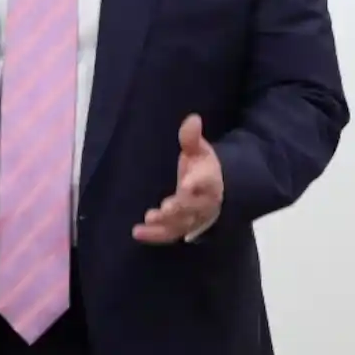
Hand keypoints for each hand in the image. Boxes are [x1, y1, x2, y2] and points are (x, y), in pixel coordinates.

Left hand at [133, 114, 223, 243]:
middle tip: (165, 208)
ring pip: (181, 224)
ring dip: (166, 224)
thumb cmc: (203, 167)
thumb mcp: (199, 150)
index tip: (186, 183)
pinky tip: (137, 232)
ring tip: (150, 218)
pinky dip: (154, 236)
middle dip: (179, 208)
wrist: (217, 191)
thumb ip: (192, 138)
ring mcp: (192, 218)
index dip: (197, 183)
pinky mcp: (181, 228)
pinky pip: (169, 234)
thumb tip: (192, 118)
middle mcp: (203, 202)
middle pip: (193, 207)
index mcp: (209, 180)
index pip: (205, 182)